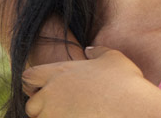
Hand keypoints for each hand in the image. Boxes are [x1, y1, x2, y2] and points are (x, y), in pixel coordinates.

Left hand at [23, 46, 148, 116]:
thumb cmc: (124, 82)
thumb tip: (89, 50)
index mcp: (59, 73)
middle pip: (31, 104)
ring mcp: (53, 114)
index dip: (35, 82)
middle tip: (61, 106)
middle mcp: (50, 94)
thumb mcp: (113, 58)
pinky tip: (80, 117)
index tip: (46, 87)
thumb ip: (97, 51)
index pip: (28, 76)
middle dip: (42, 106)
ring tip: (72, 113)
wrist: (131, 109)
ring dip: (51, 117)